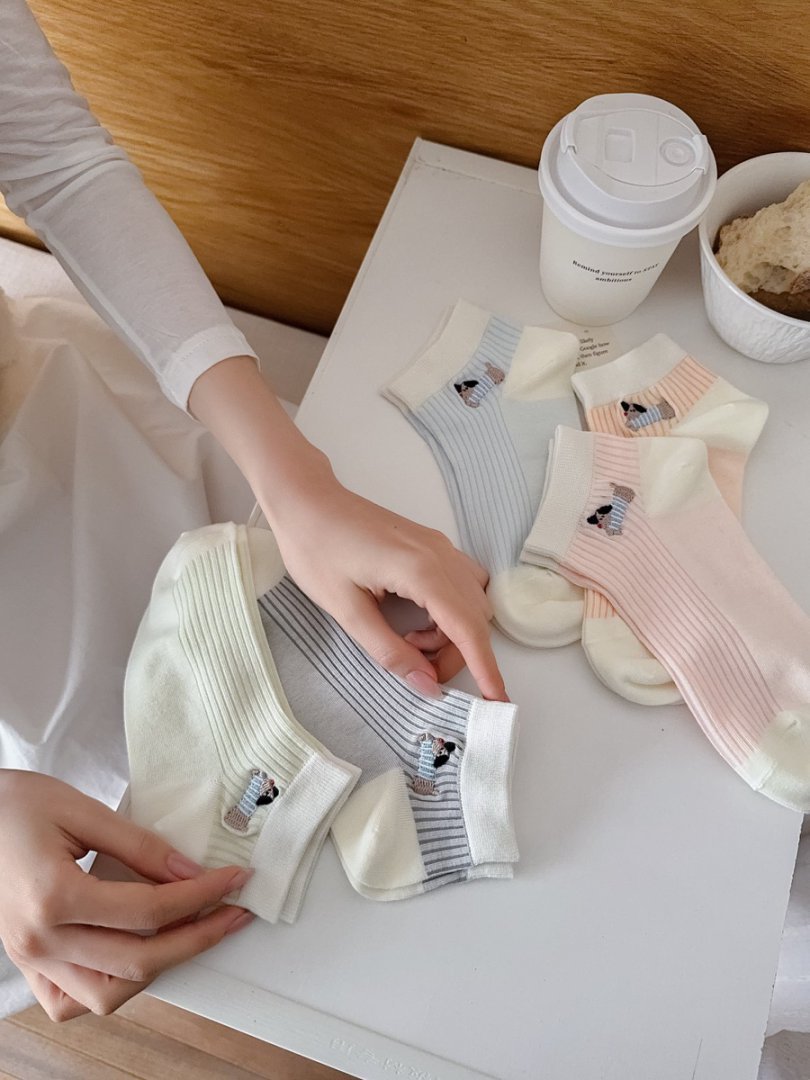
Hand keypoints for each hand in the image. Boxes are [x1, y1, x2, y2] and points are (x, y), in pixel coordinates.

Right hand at [0, 771, 253, 1021]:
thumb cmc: (11, 805)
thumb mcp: (81, 809)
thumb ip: (138, 844)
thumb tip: (189, 871)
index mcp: (53, 897)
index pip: (149, 911)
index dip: (201, 897)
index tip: (232, 881)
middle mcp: (40, 940)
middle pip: (138, 962)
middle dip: (198, 938)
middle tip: (232, 913)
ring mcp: (30, 958)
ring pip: (107, 995)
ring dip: (158, 969)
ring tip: (192, 933)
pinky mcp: (26, 962)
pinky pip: (70, 1001)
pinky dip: (110, 988)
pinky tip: (135, 958)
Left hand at [269, 475, 507, 700]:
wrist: (306, 501)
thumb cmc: (316, 550)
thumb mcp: (346, 610)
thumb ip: (389, 651)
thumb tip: (426, 685)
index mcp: (421, 570)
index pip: (467, 627)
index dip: (485, 668)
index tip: (499, 700)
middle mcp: (440, 555)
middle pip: (475, 618)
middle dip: (458, 655)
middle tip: (419, 670)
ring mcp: (439, 546)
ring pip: (473, 602)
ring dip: (454, 633)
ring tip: (410, 641)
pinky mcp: (432, 545)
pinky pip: (462, 584)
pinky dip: (451, 611)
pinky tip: (418, 618)